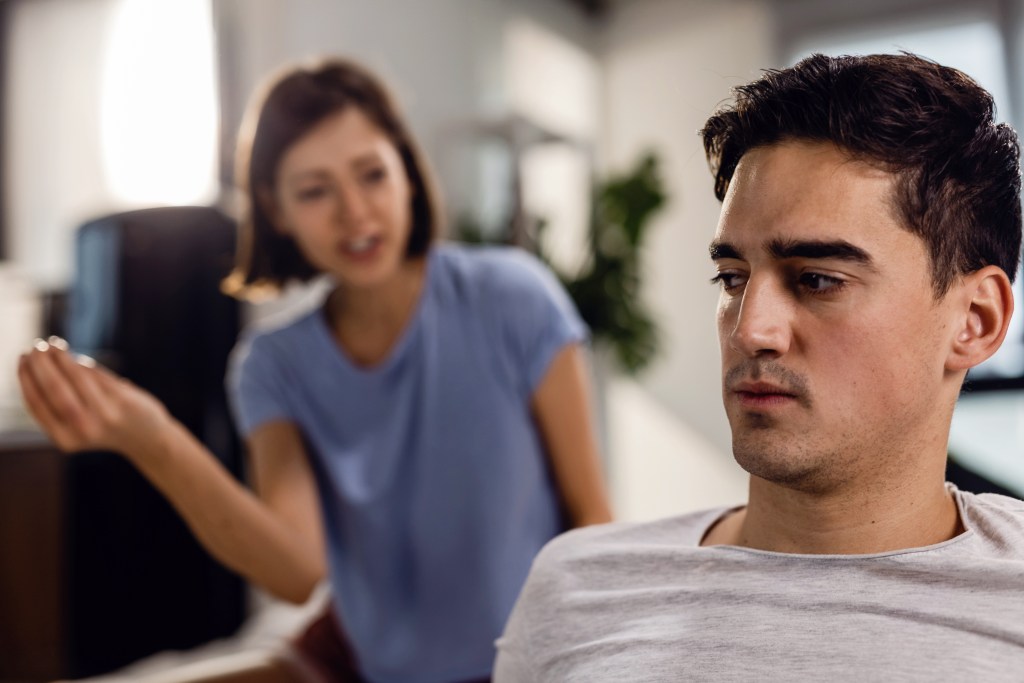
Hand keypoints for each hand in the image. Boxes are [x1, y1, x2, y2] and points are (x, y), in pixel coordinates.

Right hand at [17, 337, 171, 456]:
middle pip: (54, 388)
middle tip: (35, 347)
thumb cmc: (104, 427)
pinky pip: (96, 375)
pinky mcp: (122, 399)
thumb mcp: (76, 426)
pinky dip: (81, 363)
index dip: (26, 378)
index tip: (22, 359)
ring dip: (61, 357)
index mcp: (65, 439)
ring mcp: (105, 413)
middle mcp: (83, 428)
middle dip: (41, 364)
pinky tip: (72, 355)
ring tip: (52, 345)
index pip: (37, 403)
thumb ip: (57, 405)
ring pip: (76, 377)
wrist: (148, 438)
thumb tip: (38, 365)